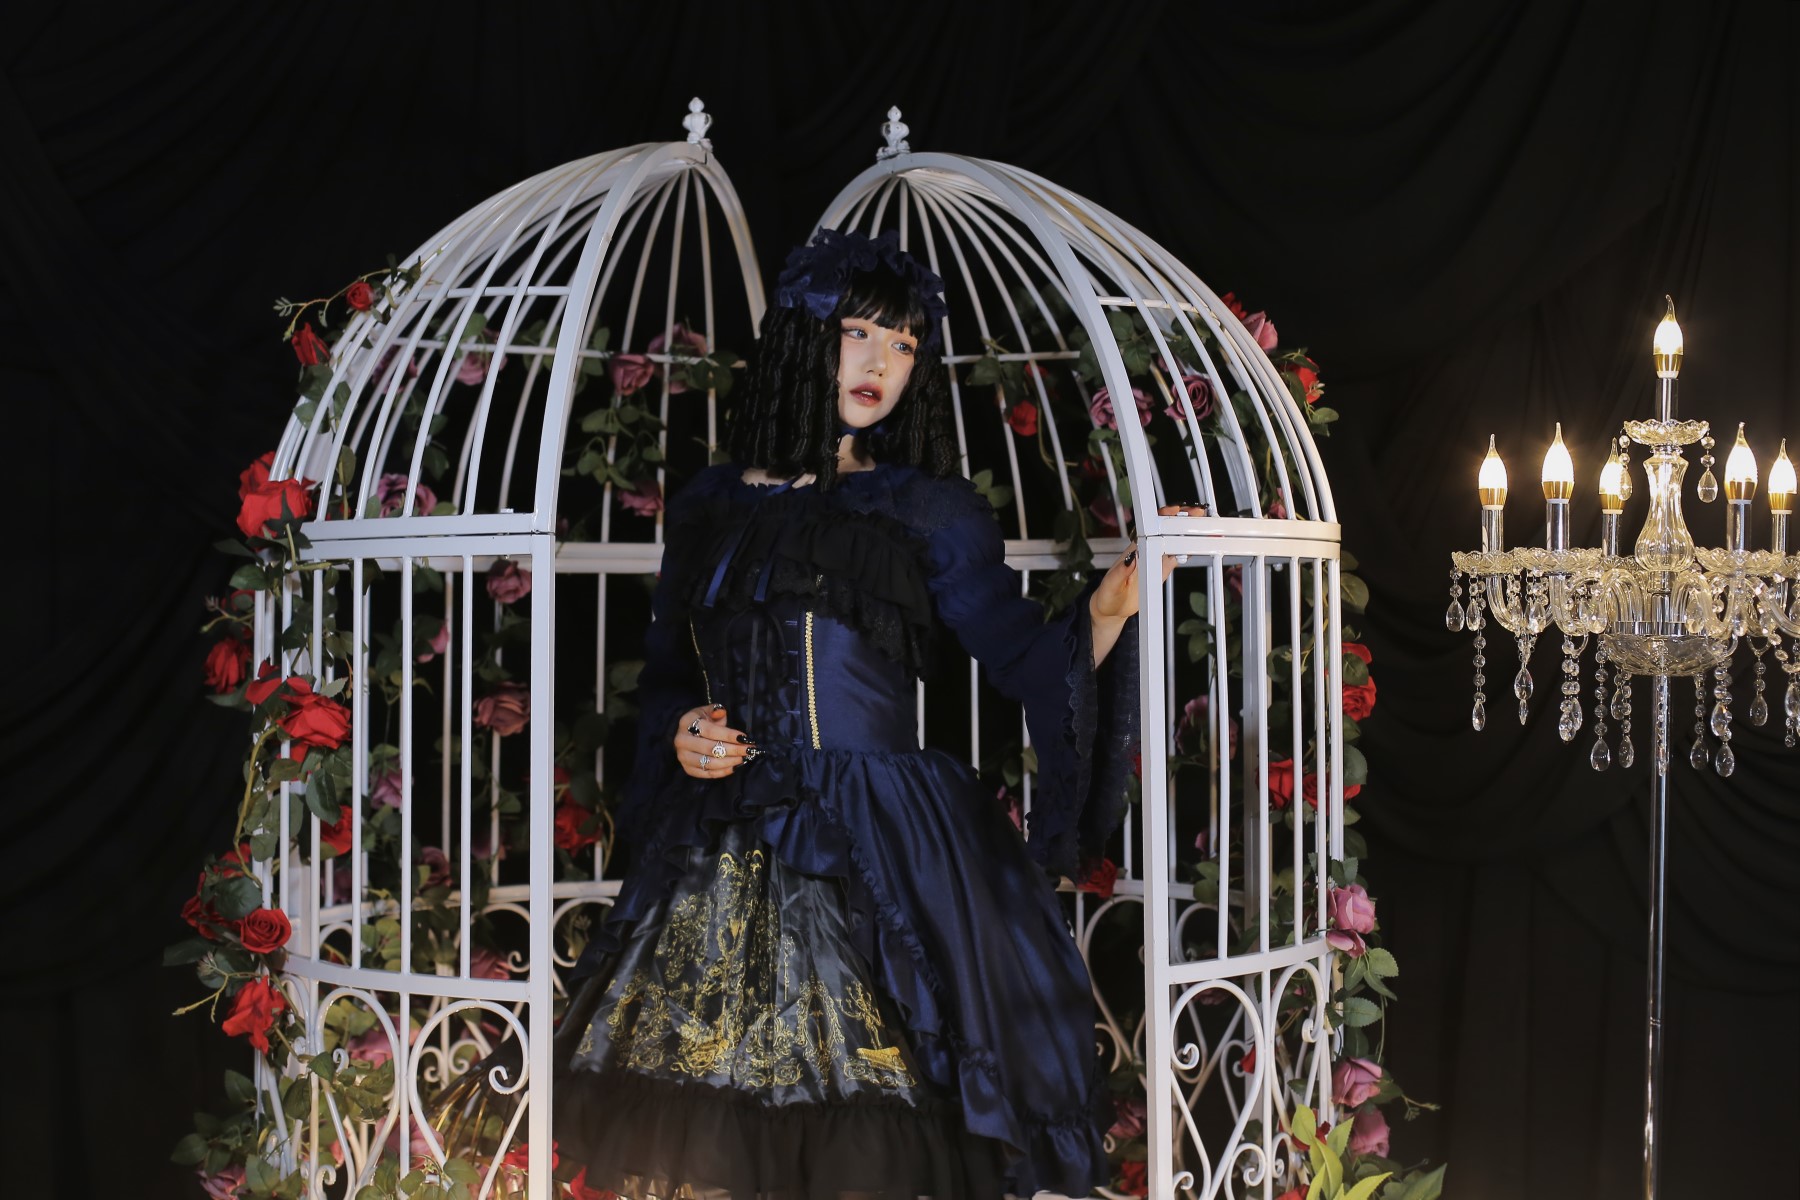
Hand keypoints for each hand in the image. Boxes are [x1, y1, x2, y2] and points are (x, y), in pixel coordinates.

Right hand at [674, 704, 754, 778]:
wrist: (687, 734)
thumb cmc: (701, 721)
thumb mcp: (707, 711)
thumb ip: (716, 711)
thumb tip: (721, 712)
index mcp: (687, 723)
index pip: (711, 731)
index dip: (729, 735)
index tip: (744, 738)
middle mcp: (682, 741)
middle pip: (711, 749)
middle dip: (733, 750)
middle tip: (748, 750)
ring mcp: (683, 757)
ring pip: (710, 763)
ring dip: (729, 762)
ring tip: (743, 758)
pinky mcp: (687, 769)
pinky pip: (707, 773)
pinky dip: (722, 772)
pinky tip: (734, 767)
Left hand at [1088, 505, 1198, 664]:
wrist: (1112, 609)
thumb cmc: (1108, 594)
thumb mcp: (1111, 584)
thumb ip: (1121, 572)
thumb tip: (1131, 558)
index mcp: (1134, 550)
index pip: (1149, 528)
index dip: (1162, 517)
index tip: (1174, 512)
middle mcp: (1147, 551)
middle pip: (1166, 530)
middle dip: (1182, 520)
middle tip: (1198, 514)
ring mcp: (1156, 560)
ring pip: (1174, 541)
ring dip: (1188, 533)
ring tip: (1205, 527)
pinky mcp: (1162, 570)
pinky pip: (1177, 557)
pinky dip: (1188, 550)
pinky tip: (1199, 545)